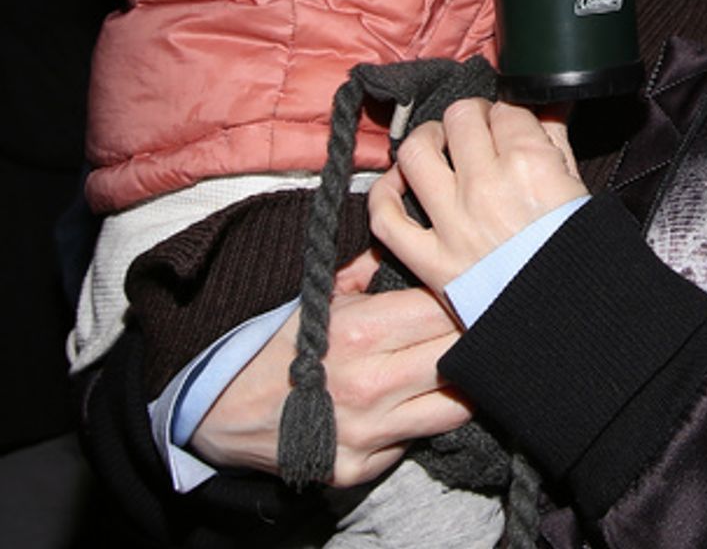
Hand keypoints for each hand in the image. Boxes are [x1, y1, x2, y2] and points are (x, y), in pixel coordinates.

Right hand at [188, 249, 470, 486]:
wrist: (223, 410)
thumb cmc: (281, 342)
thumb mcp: (322, 294)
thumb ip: (372, 267)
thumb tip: (415, 242)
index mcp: (362, 331)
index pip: (444, 310)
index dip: (465, 297)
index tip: (473, 291)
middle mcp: (370, 384)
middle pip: (458, 355)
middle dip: (474, 336)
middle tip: (481, 323)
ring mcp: (368, 432)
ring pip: (454, 407)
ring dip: (464, 383)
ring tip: (463, 363)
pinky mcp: (362, 468)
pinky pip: (417, 440)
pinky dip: (425, 417)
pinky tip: (421, 398)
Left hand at [369, 99, 585, 295]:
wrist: (566, 317)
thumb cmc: (577, 253)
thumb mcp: (577, 187)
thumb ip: (557, 138)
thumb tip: (549, 102)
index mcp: (529, 163)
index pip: (506, 109)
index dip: (508, 111)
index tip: (509, 123)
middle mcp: (486, 185)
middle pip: (460, 117)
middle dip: (471, 116)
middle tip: (478, 129)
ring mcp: (453, 222)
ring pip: (416, 152)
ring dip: (426, 139)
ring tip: (437, 143)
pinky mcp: (430, 260)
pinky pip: (386, 218)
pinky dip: (385, 196)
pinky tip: (399, 185)